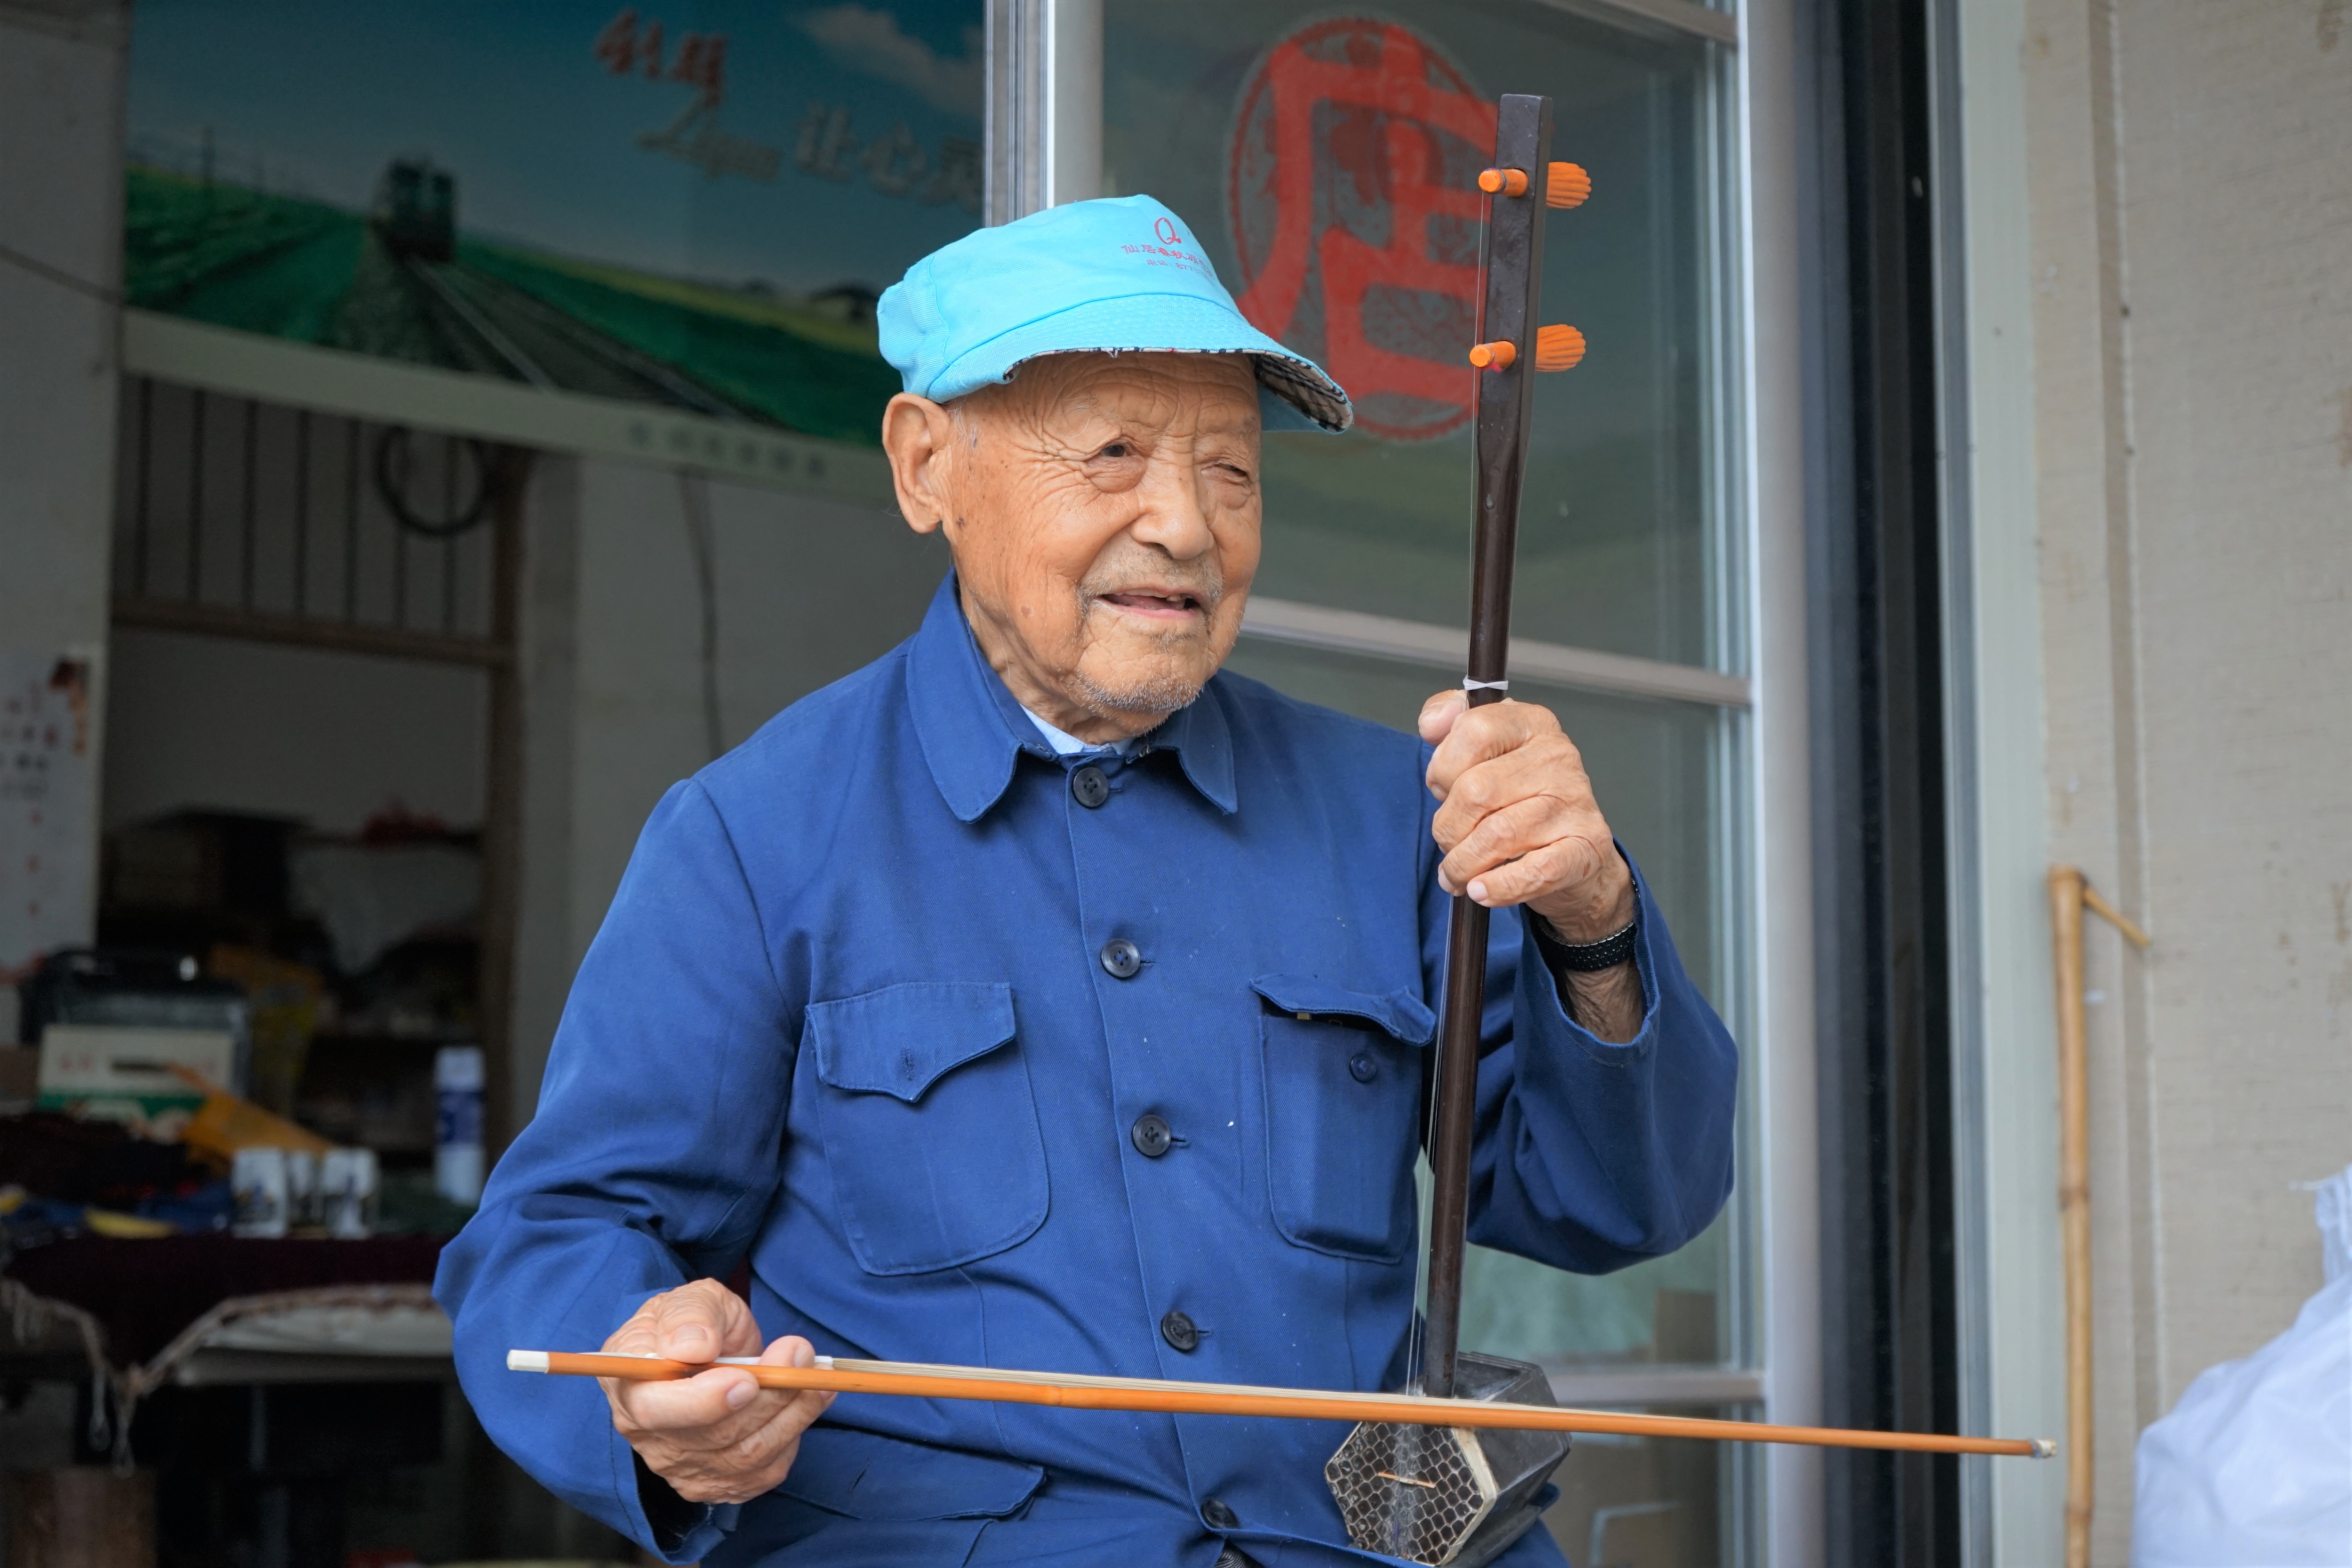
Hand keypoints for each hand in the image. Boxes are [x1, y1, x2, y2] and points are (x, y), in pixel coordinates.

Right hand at [600, 1278, 833, 1505]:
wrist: (712, 1349)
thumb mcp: (692, 1299)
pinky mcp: (718, 1482)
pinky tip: (810, 1398)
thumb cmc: (697, 1323)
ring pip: (745, 1456)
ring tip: (813, 1370)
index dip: (702, 1401)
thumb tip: (693, 1347)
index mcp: (629, 1385)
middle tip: (799, 1353)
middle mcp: (648, 1435)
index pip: (654, 1410)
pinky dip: (795, 1432)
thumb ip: (690, 1316)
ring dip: (791, 1411)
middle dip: (767, 1396)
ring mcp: (682, 1465)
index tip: (745, 1378)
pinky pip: (765, 1470)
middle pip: (712, 1436)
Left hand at [1420, 690, 1632, 937]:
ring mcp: (1576, 802)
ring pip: (1499, 835)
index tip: (1442, 788)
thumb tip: (1432, 723)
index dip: (1444, 767)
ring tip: (1456, 875)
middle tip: (1448, 842)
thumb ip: (1452, 722)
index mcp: (1532, 724)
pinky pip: (1536, 872)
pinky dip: (1499, 887)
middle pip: (1477, 790)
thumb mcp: (1486, 749)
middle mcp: (1558, 756)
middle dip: (1448, 826)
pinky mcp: (1586, 847)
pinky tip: (1480, 891)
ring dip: (1464, 864)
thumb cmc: (1519, 799)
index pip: (1476, 730)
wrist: (1575, 852)